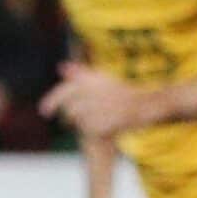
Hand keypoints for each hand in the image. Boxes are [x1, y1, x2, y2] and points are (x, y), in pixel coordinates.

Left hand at [39, 62, 163, 138]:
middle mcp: (94, 90)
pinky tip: (108, 126)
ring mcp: (99, 107)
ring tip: (105, 118)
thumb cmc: (130, 93)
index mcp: (94, 78)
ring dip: (86, 123)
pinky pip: (89, 130)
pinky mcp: (102, 121)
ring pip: (79, 121)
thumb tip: (62, 67)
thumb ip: (83, 74)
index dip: (51, 100)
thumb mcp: (106, 80)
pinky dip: (96, 131)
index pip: (65, 90)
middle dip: (75, 115)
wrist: (153, 103)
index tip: (43, 112)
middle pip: (70, 109)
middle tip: (92, 116)